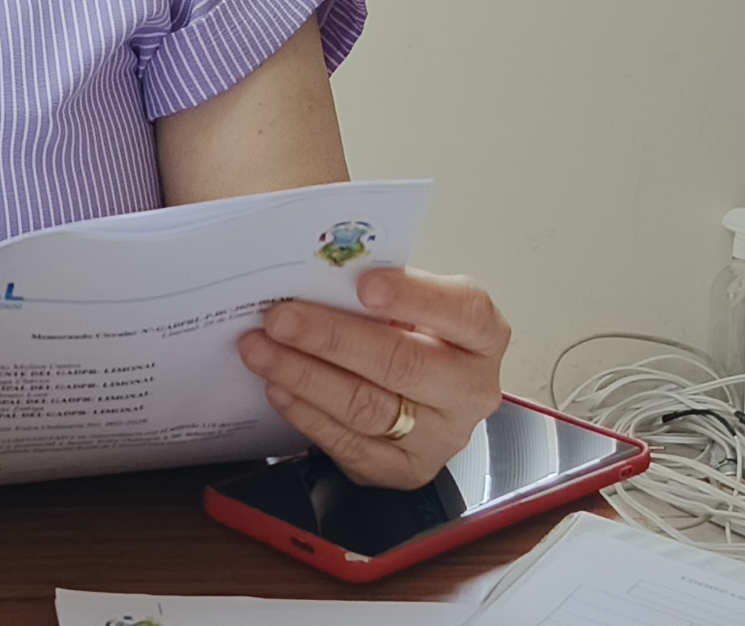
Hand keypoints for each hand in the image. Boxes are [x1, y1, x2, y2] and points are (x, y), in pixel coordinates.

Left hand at [238, 268, 507, 489]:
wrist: (418, 398)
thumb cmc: (410, 336)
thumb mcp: (409, 305)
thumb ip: (379, 290)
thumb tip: (318, 274)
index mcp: (482, 335)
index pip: (461, 312)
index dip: (413, 297)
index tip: (362, 284)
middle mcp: (470, 389)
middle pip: (403, 364)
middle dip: (332, 339)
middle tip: (281, 319)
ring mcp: (441, 436)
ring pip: (368, 407)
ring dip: (305, 376)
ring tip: (262, 350)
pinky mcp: (405, 469)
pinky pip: (350, 444)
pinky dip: (307, 413)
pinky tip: (278, 387)